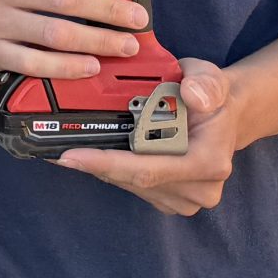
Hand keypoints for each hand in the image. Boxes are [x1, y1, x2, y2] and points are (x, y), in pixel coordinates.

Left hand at [58, 60, 245, 214]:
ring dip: (100, 167)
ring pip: (129, 185)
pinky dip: (111, 170)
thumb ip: (203, 84)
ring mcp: (185, 199)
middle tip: (53, 146)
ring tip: (67, 146)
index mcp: (208, 162)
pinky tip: (92, 153)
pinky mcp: (171, 200)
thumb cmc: (212, 96)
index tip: (70, 155)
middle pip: (132, 180)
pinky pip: (133, 186)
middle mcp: (199, 189)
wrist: (224, 116)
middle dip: (94, 163)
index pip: (148, 169)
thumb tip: (192, 95)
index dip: (107, 164)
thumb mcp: (210, 78)